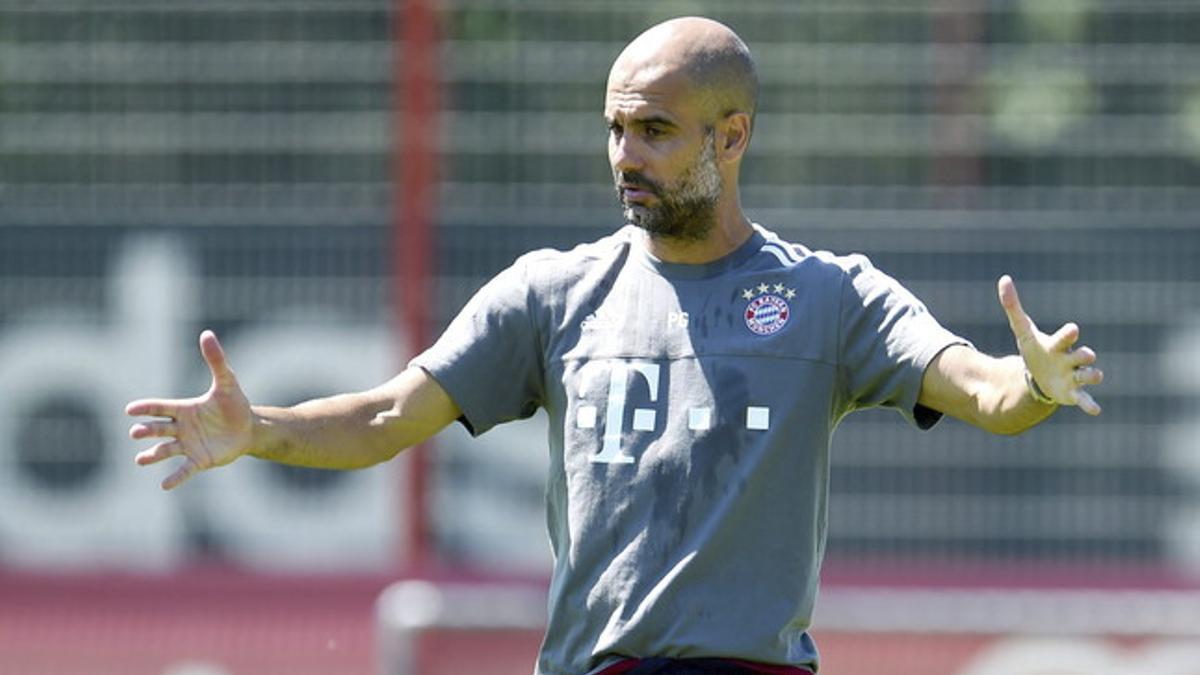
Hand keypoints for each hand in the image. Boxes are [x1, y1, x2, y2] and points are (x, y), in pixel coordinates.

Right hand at [126, 330, 253, 488]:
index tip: (130, 410)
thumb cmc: (234, 404)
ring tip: (141, 460)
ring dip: (152, 455)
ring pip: (165, 450)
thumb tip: (207, 333)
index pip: (160, 407)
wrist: (248, 428)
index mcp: (183, 409)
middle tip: (136, 433)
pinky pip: (184, 470)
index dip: (145, 408)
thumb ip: (216, 360)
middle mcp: (181, 428)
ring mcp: (188, 445)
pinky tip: (164, 485)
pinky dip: (174, 478)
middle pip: (158, 429)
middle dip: (146, 430)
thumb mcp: (227, 382)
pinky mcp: (199, 460)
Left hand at [998, 275, 1102, 414]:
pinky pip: (1084, 399)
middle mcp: (1070, 359)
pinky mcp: (1073, 393)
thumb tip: (1004, 279)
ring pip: (1089, 375)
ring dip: (1092, 376)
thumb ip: (1013, 307)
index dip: (1068, 334)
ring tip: (1094, 376)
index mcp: (1059, 344)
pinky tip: (1095, 410)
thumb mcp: (1022, 331)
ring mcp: (1074, 376)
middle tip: (1087, 355)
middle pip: (1083, 356)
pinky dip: (1089, 404)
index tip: (1072, 330)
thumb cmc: (1036, 350)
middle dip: (1085, 355)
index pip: (1066, 337)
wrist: (1040, 377)